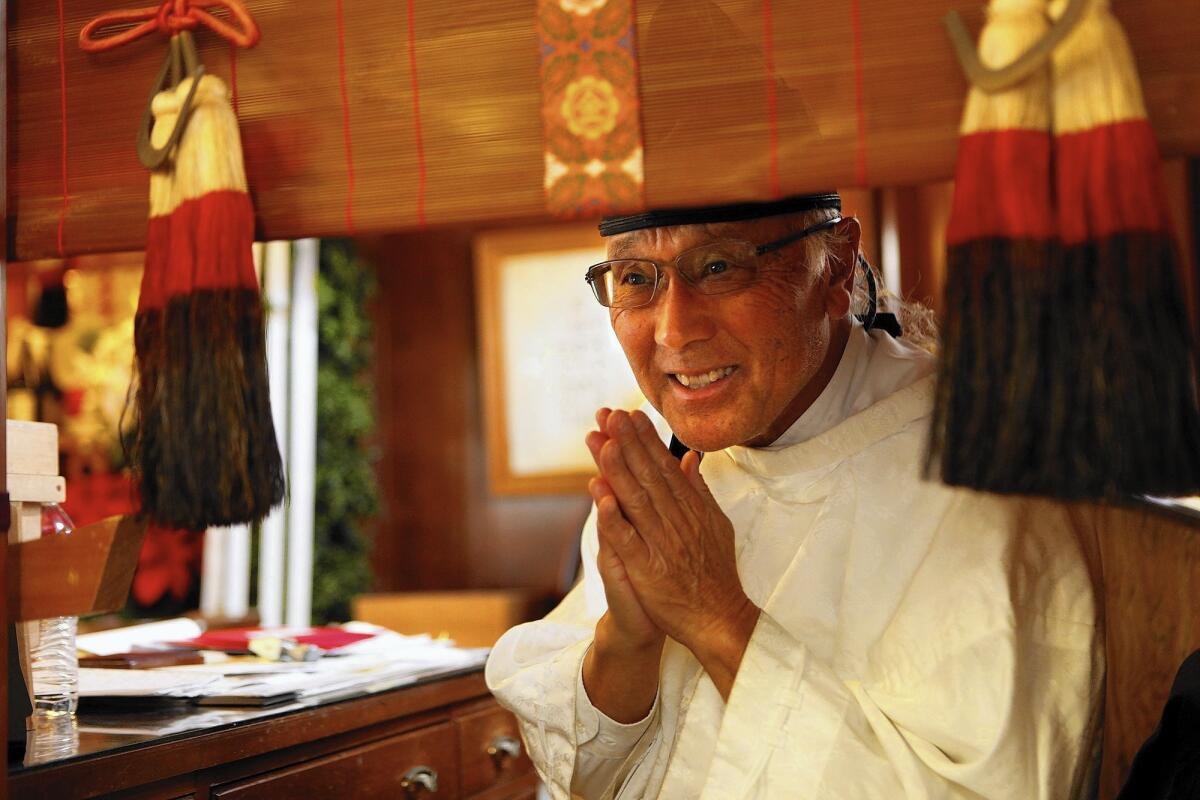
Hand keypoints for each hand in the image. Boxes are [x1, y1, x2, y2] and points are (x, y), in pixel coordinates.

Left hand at [586, 408, 760, 696]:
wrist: (719, 618)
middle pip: (648, 475)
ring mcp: (662, 544)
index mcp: (691, 509)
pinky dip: (613, 517)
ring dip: (617, 469)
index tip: (630, 415)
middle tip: (609, 415)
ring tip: (601, 441)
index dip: (646, 440)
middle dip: (627, 443)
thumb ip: (699, 490)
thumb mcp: (715, 524)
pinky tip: (598, 494)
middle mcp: (676, 521)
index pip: (665, 467)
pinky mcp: (647, 569)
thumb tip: (689, 459)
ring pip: (636, 500)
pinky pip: (627, 539)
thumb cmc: (716, 573)